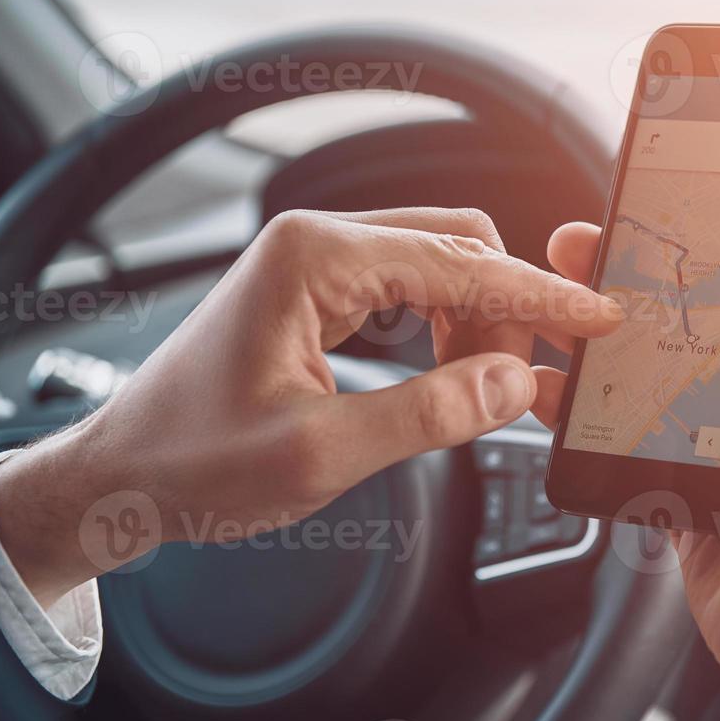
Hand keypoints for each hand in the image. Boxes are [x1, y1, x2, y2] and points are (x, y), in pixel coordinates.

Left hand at [0, 208, 619, 605]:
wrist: (121, 478)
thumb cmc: (194, 463)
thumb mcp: (321, 453)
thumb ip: (430, 413)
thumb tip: (516, 382)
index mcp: (315, 258)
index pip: (461, 262)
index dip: (540, 296)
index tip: (598, 315)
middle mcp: (317, 242)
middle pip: (459, 247)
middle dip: (509, 310)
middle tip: (531, 382)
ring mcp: (317, 263)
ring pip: (441, 267)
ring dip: (479, 323)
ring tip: (484, 392)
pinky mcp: (318, 292)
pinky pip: (411, 290)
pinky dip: (447, 329)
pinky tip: (452, 377)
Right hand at [532, 173, 719, 672]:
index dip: (703, 232)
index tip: (650, 205)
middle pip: (694, 316)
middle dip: (630, 279)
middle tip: (573, 252)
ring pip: (655, 376)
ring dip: (601, 343)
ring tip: (548, 315)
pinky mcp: (694, 491)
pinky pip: (634, 441)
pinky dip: (593, 418)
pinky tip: (557, 395)